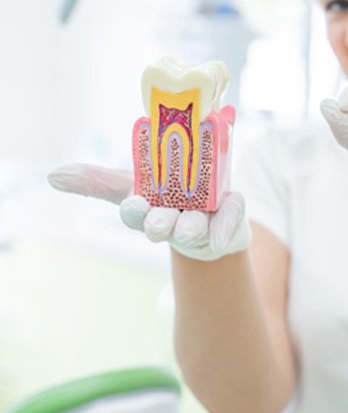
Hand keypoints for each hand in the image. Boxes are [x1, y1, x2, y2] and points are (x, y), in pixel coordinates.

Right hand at [47, 163, 249, 261]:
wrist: (210, 214)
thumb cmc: (165, 197)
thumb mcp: (134, 184)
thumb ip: (98, 180)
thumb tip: (52, 176)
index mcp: (149, 209)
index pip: (135, 213)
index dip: (134, 211)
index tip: (135, 203)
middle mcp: (173, 221)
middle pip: (162, 225)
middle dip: (159, 224)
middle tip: (160, 222)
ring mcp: (200, 224)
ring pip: (194, 228)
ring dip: (191, 228)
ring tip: (191, 228)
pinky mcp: (227, 223)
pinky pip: (229, 223)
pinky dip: (225, 230)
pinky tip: (221, 237)